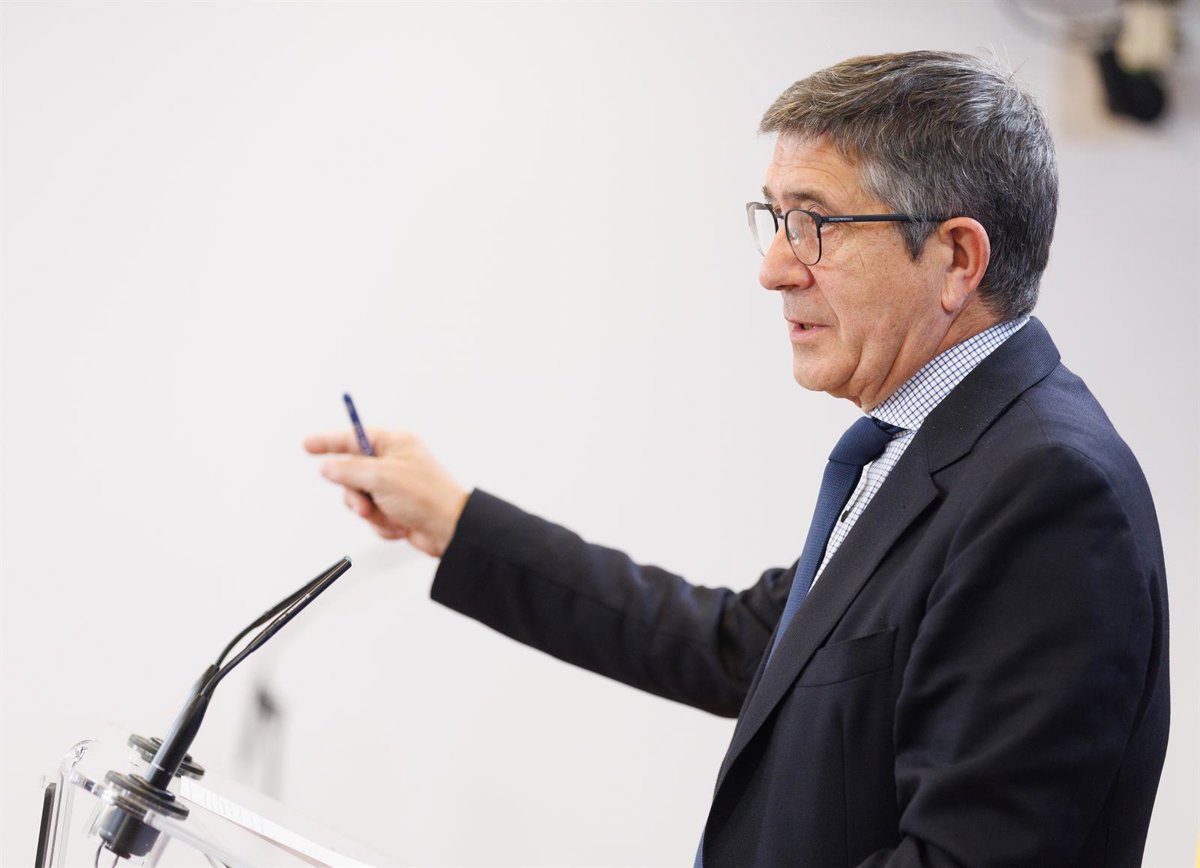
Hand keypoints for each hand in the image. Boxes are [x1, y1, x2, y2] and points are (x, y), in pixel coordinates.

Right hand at [304, 429, 469, 557]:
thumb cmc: (426, 497)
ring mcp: (395, 486)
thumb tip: (327, 467)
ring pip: (360, 498)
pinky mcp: (397, 508)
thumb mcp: (380, 478)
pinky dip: (383, 523)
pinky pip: (374, 515)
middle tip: (364, 505)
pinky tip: (400, 525)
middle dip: (356, 494)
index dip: (329, 442)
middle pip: (352, 473)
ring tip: (387, 516)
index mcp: (395, 444)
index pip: (354, 437)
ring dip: (370, 512)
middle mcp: (394, 462)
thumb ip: (348, 470)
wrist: (451, 530)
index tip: (307, 445)